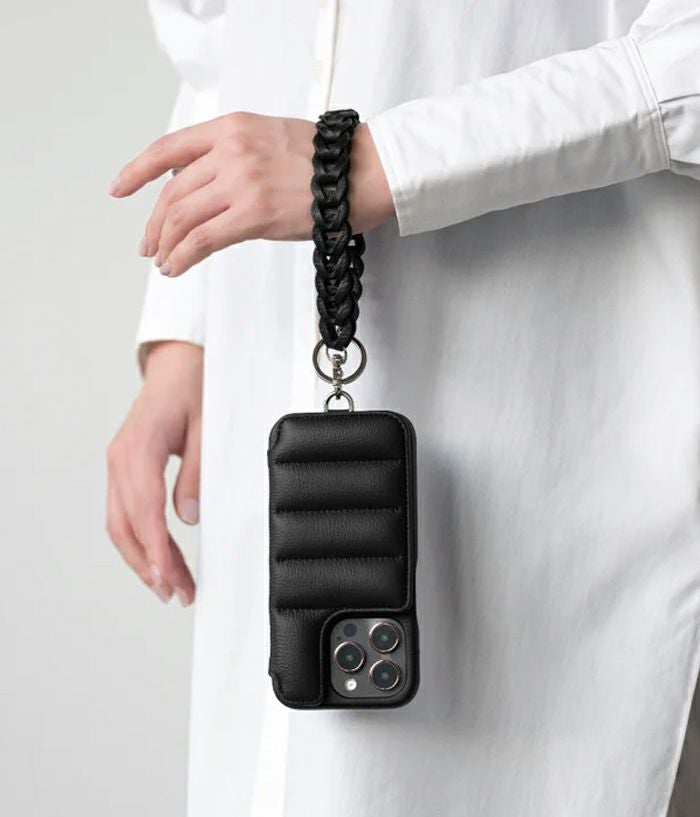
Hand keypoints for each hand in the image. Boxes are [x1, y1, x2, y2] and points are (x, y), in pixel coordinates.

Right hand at [106, 341, 202, 605]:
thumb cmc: (194, 388)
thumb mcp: (206, 429)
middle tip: (177, 592)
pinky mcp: (123, 468)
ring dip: (142, 557)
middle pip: (126, 525)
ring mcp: (117, 464)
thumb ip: (196, 474)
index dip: (156, 549)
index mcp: (138, 448)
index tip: (169, 579)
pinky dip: (139, 538)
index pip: (144, 510)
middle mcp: (120, 459)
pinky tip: (158, 557)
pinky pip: (124, 511)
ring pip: (120, 523)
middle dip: (149, 564)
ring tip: (170, 584)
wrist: (179, 364)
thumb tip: (188, 516)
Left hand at [109, 112, 394, 276]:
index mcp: (232, 128)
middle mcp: (231, 150)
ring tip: (163, 261)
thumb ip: (233, 157)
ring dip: (166, 243)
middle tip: (148, 245)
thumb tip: (204, 189)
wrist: (361, 173)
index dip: (138, 171)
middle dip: (155, 223)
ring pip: (182, 216)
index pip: (169, 148)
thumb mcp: (270, 140)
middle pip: (174, 191)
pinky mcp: (255, 214)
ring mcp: (242, 181)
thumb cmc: (325, 163)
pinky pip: (203, 238)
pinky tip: (176, 267)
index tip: (120, 189)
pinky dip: (182, 255)